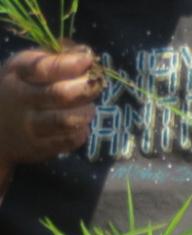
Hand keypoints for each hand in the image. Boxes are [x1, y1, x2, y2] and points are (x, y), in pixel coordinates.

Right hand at [0, 47, 99, 167]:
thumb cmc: (19, 89)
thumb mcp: (26, 68)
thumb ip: (54, 58)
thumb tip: (85, 52)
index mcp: (17, 73)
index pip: (42, 68)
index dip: (67, 64)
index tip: (87, 60)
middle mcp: (22, 99)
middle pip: (60, 94)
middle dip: (85, 88)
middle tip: (96, 84)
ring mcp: (30, 125)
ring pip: (68, 120)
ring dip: (86, 111)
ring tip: (87, 106)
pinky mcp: (41, 147)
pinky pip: (71, 140)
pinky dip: (82, 131)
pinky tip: (79, 124)